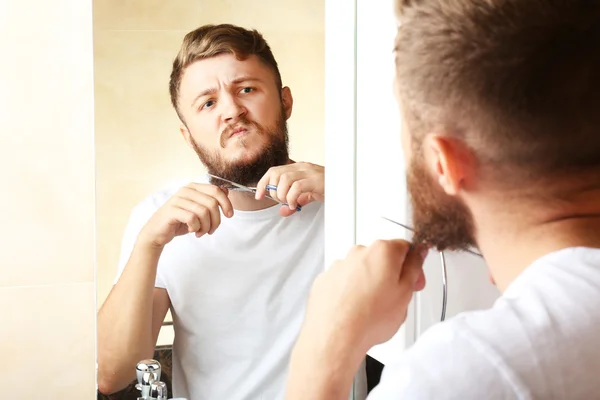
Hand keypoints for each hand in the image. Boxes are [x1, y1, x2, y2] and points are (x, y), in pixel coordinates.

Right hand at [138, 183, 233, 248]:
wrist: (157, 232)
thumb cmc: (179, 221)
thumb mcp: (198, 210)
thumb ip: (210, 200)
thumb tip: (226, 191)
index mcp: (193, 187)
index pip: (216, 191)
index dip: (226, 203)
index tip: (229, 215)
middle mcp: (186, 190)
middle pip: (212, 203)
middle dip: (216, 220)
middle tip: (211, 230)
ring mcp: (178, 199)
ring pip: (204, 212)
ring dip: (206, 226)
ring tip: (201, 232)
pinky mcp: (172, 210)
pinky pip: (193, 219)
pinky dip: (196, 228)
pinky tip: (192, 231)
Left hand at [255, 162, 323, 216]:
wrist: (346, 186)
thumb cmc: (327, 189)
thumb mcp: (307, 197)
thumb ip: (294, 202)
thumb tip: (282, 211)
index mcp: (298, 168)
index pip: (273, 170)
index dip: (263, 183)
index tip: (258, 195)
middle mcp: (302, 167)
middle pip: (276, 173)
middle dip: (273, 190)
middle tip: (281, 202)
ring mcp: (309, 172)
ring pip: (284, 179)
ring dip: (282, 194)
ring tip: (288, 203)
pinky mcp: (315, 180)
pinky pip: (296, 187)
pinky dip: (291, 198)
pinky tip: (295, 205)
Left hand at [299, 240, 426, 357]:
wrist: (335, 336)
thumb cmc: (370, 318)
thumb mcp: (405, 294)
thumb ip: (413, 268)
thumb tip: (417, 254)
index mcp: (382, 252)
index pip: (405, 248)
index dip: (414, 267)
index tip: (415, 282)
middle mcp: (358, 253)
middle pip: (382, 258)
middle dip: (391, 276)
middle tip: (395, 299)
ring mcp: (339, 266)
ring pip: (361, 270)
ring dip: (369, 284)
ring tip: (372, 310)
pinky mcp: (324, 280)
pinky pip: (343, 281)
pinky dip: (350, 292)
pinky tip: (355, 310)